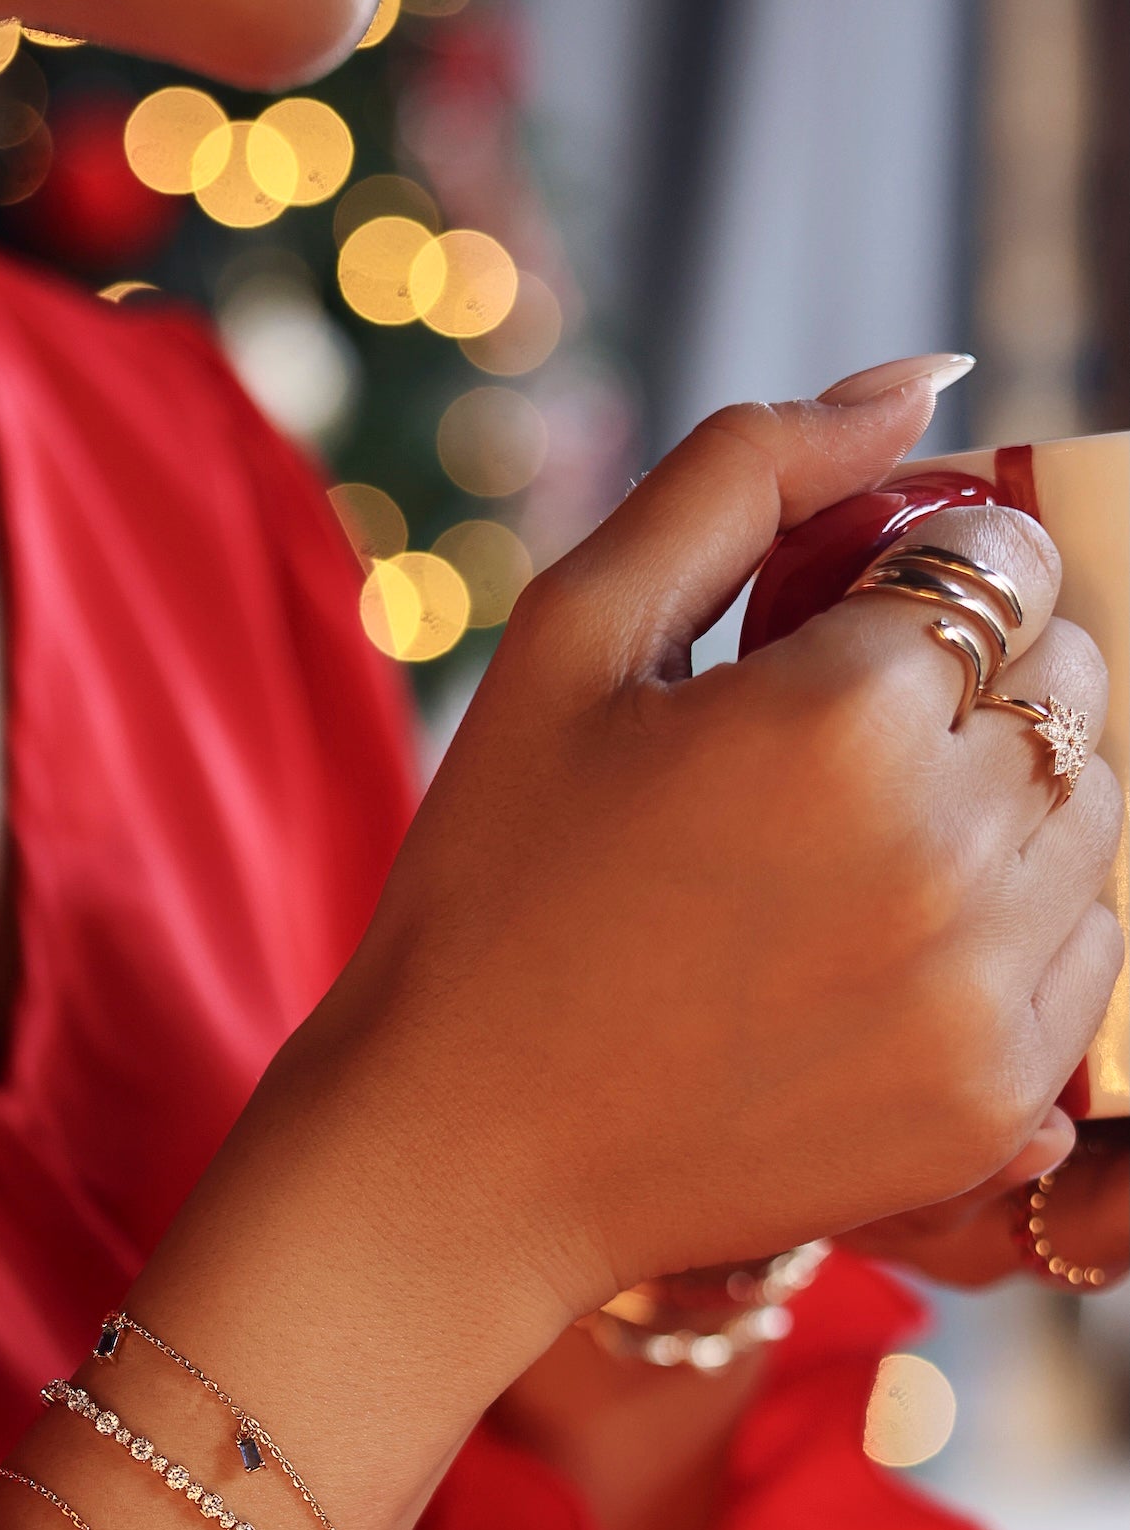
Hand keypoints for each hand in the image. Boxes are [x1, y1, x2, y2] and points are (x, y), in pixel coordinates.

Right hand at [0, 365, 1124, 1529]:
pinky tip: (877, 955)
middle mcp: (950, 849)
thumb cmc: (494, 888)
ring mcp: (983, 991)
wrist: (463, 1155)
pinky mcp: (992, 1102)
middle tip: (826, 762)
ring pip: (1094, 821)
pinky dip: (1014, 936)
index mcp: (851, 711)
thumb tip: (927, 374)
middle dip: (971, 689)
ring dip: (1002, 810)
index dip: (920, 586)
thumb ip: (751, 474)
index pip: (1006, 564)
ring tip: (848, 863)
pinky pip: (1087, 960)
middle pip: (1069, 685)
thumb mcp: (571, 640)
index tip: (825, 651)